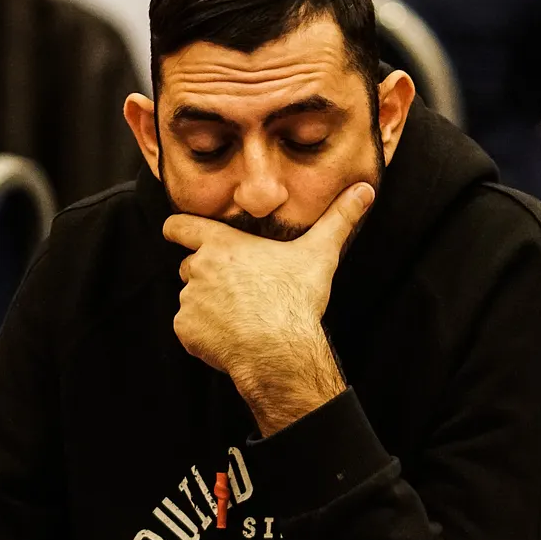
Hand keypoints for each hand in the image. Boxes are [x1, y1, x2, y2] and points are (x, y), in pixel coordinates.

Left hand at [163, 182, 373, 433]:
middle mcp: (199, 269)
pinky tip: (230, 338)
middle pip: (189, 267)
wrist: (279, 350)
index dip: (176, 229)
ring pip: (191, 300)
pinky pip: (189, 330)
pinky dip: (204, 335)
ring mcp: (189, 301)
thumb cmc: (295, 300)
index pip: (180, 226)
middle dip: (206, 277)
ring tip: (239, 318)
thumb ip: (338, 219)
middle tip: (237, 291)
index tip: (175, 232)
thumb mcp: (319, 254)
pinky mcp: (187, 331)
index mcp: (223, 245)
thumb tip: (365, 190)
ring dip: (207, 307)